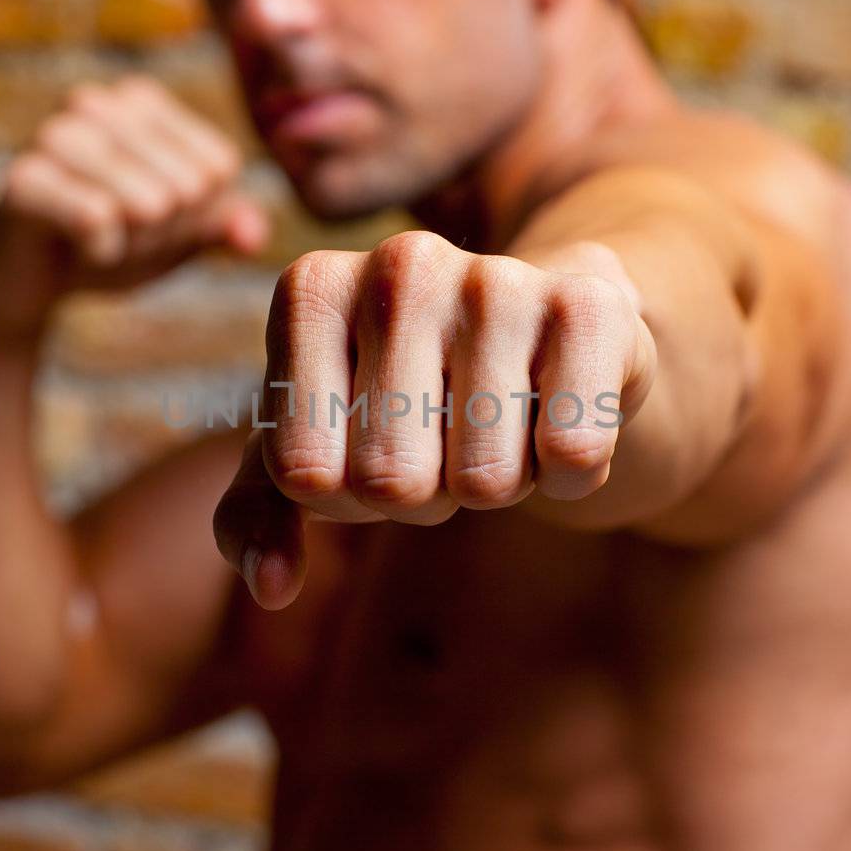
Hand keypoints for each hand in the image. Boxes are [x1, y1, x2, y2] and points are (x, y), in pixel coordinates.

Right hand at [0, 75, 270, 334]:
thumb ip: (221, 226)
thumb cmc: (108, 244)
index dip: (196, 215)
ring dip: (134, 246)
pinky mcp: (22, 178)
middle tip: (117, 235)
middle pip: (188, 187)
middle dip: (163, 234)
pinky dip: (102, 254)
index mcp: (140, 100)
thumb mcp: (178, 236)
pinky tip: (77, 251)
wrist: (24, 282)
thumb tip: (252, 234)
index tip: (150, 220)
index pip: (218, 168)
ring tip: (98, 243)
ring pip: (149, 204)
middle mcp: (95, 102)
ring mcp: (53, 134)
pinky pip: (100, 221)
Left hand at [213, 229, 657, 609]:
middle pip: (390, 483)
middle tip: (443, 440)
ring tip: (500, 423)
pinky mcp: (589, 306)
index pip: (304, 474)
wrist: (546, 337)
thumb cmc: (409, 397)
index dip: (343, 494)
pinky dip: (567, 477)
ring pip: (484, 481)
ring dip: (496, 484)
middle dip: (422, 495)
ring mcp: (497, 277)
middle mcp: (398, 264)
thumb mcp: (318, 446)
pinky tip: (557, 420)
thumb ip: (261, 514)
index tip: (367, 443)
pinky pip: (570, 457)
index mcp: (311, 289)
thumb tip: (272, 586)